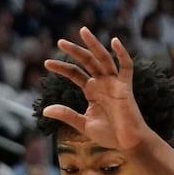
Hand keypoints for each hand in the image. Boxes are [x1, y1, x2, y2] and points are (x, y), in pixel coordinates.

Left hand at [42, 28, 150, 151]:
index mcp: (92, 90)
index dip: (62, 68)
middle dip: (75, 51)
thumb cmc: (109, 134)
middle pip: (87, 62)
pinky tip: (114, 41)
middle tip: (60, 42)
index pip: (75, 74)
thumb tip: (45, 110)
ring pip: (104, 58)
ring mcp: (114, 83)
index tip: (46, 63)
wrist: (128, 143)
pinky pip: (126, 66)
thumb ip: (66, 115)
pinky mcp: (126, 87)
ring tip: (82, 31)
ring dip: (94, 45)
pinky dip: (122, 54)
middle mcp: (102, 83)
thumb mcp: (83, 124)